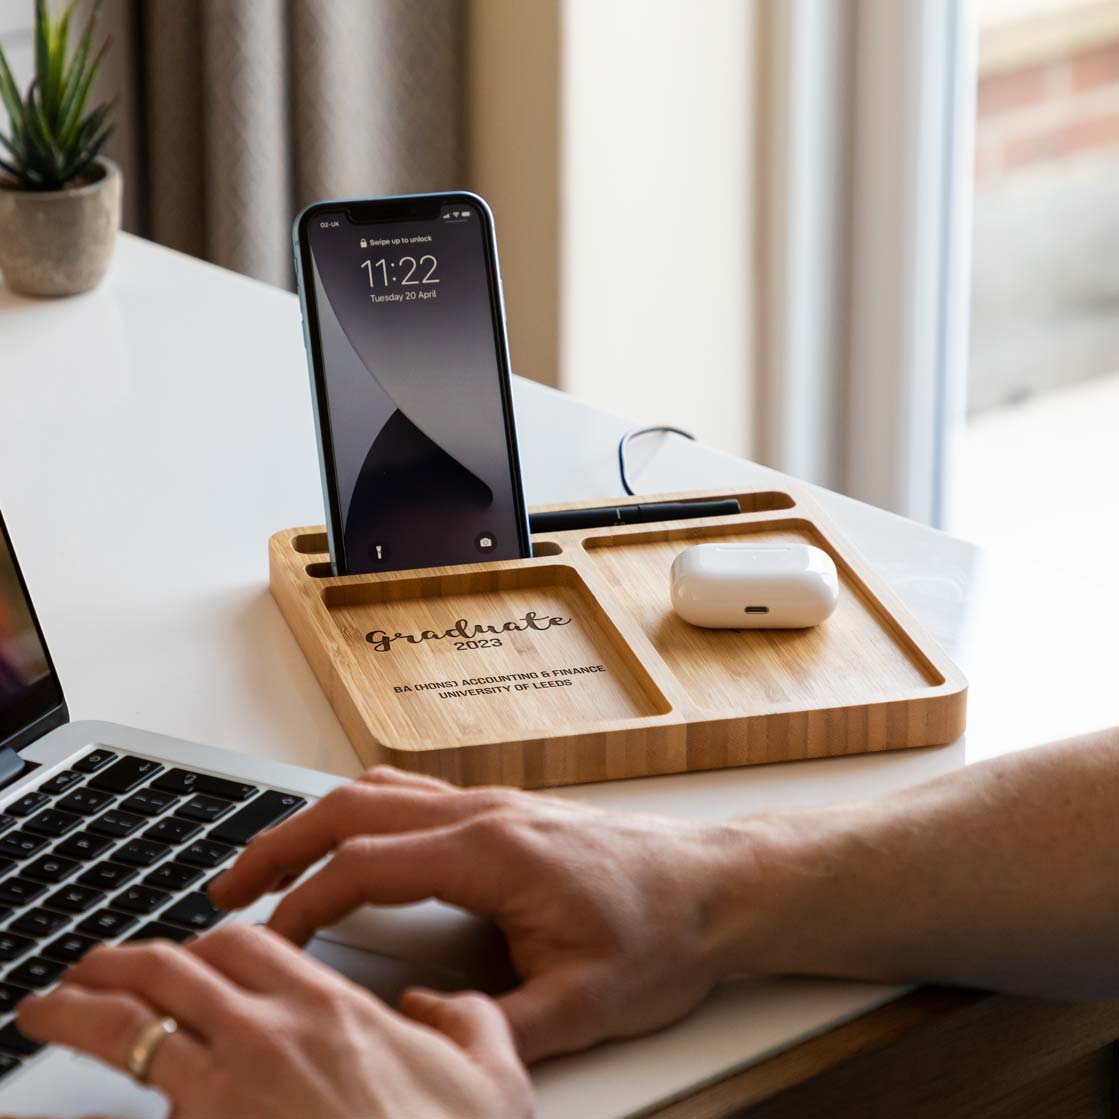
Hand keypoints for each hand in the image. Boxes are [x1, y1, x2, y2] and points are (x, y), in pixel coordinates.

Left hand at [17, 924, 530, 1118]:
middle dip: (119, 963)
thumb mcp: (493, 1078)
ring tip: (48, 1007)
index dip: (205, 942)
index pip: (248, 945)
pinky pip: (129, 1113)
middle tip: (88, 968)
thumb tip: (444, 1007)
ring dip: (81, 1010)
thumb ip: (468, 1022)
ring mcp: (226, 1095)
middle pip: (173, 972)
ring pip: (132, 1027)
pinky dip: (87, 1105)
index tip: (187, 950)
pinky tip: (66, 1107)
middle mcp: (271, 1039)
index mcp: (335, 1011)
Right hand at [212, 767, 759, 1060]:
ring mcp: (493, 804)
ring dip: (315, 820)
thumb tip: (424, 1040)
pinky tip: (352, 840)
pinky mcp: (504, 811)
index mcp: (492, 852)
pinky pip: (412, 794)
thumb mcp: (583, 1003)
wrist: (714, 885)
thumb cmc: (661, 931)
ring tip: (269, 862)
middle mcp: (484, 813)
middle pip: (353, 808)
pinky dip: (360, 812)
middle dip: (280, 844)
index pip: (365, 867)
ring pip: (378, 792)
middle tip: (227, 887)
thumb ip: (498, 1029)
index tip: (266, 943)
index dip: (301, 905)